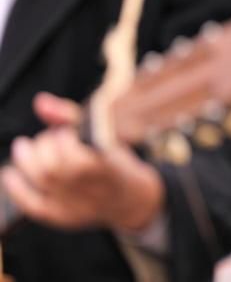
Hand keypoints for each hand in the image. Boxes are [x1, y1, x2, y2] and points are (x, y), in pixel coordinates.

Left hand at [0, 93, 163, 231]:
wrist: (130, 200)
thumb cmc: (115, 162)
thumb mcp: (105, 136)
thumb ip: (70, 116)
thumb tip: (40, 102)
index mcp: (108, 166)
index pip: (76, 153)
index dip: (63, 136)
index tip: (66, 130)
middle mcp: (92, 189)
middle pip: (53, 167)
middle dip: (43, 145)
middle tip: (48, 139)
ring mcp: (77, 206)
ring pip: (42, 181)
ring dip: (27, 159)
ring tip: (29, 149)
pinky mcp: (62, 218)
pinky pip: (32, 205)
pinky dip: (16, 187)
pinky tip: (10, 173)